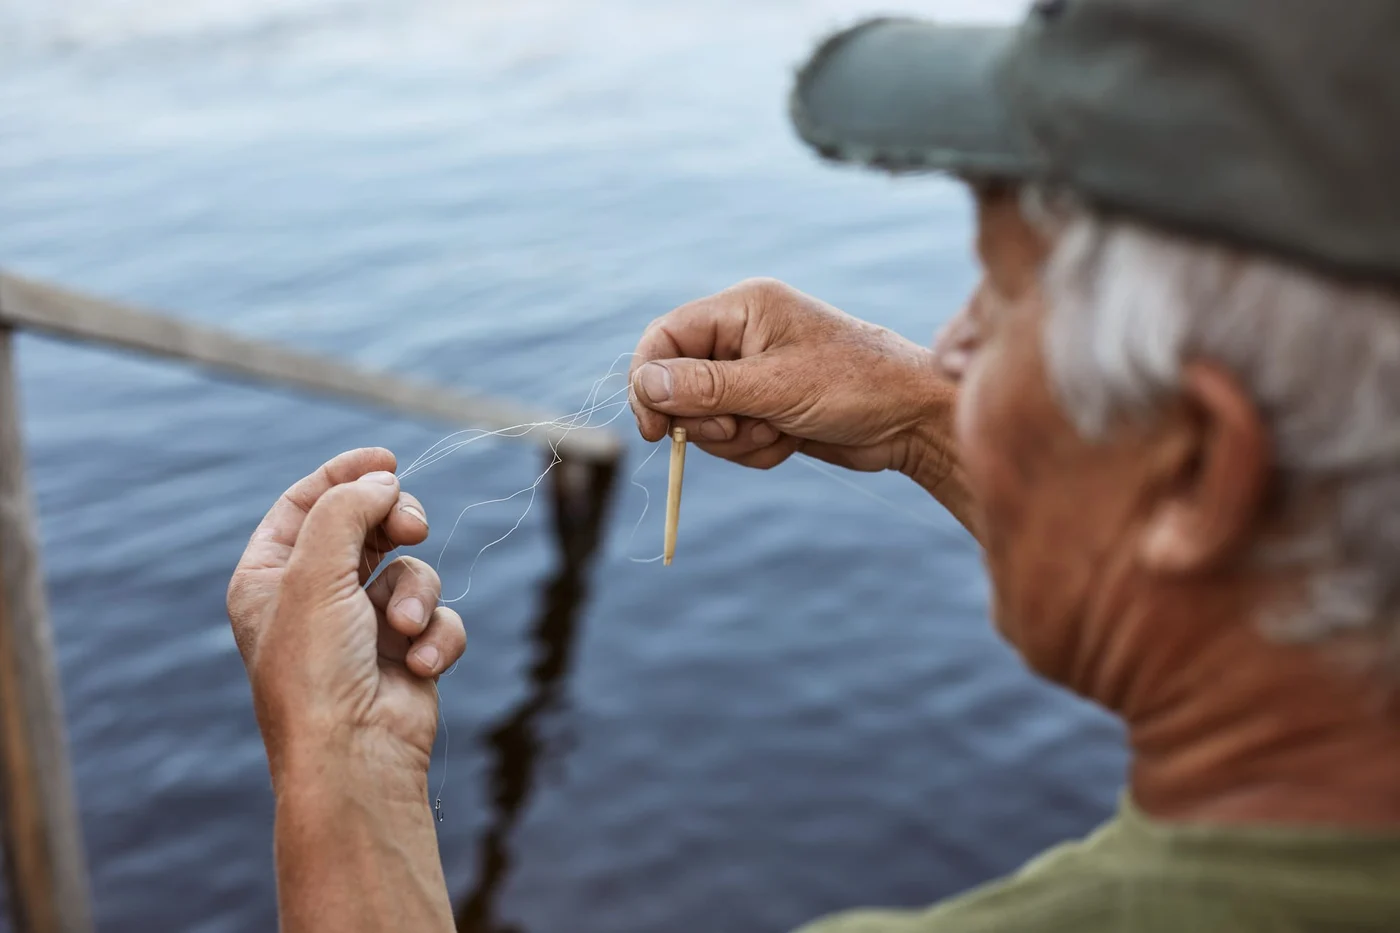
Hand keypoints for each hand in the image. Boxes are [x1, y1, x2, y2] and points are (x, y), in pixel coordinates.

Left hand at [227, 448, 466, 790]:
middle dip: (396, 524)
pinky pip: (437, 618)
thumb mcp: (315, 573)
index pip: (307, 504)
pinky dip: (435, 636)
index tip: (388, 459)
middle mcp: (314, 598)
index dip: (346, 475)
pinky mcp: (406, 652)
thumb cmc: (316, 670)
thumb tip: (384, 481)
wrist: (354, 757)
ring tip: (403, 629)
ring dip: (415, 595)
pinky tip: (419, 665)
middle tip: (412, 527)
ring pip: (411, 571)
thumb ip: (346, 511)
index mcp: (270, 577)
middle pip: (367, 527)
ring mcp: (363, 626)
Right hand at [629, 278, 959, 491]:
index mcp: (743, 308)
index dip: (650, 381)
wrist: (913, 419)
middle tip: (742, 427)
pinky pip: (732, 437)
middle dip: (708, 419)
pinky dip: (755, 448)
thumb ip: (706, 387)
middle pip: (679, 385)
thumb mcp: (775, 386)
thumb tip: (646, 385)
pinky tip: (791, 440)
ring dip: (736, 438)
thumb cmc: (856, 386)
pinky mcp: (766, 406)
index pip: (666, 337)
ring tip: (780, 431)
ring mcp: (754, 372)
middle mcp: (743, 335)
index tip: (655, 428)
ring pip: (704, 419)